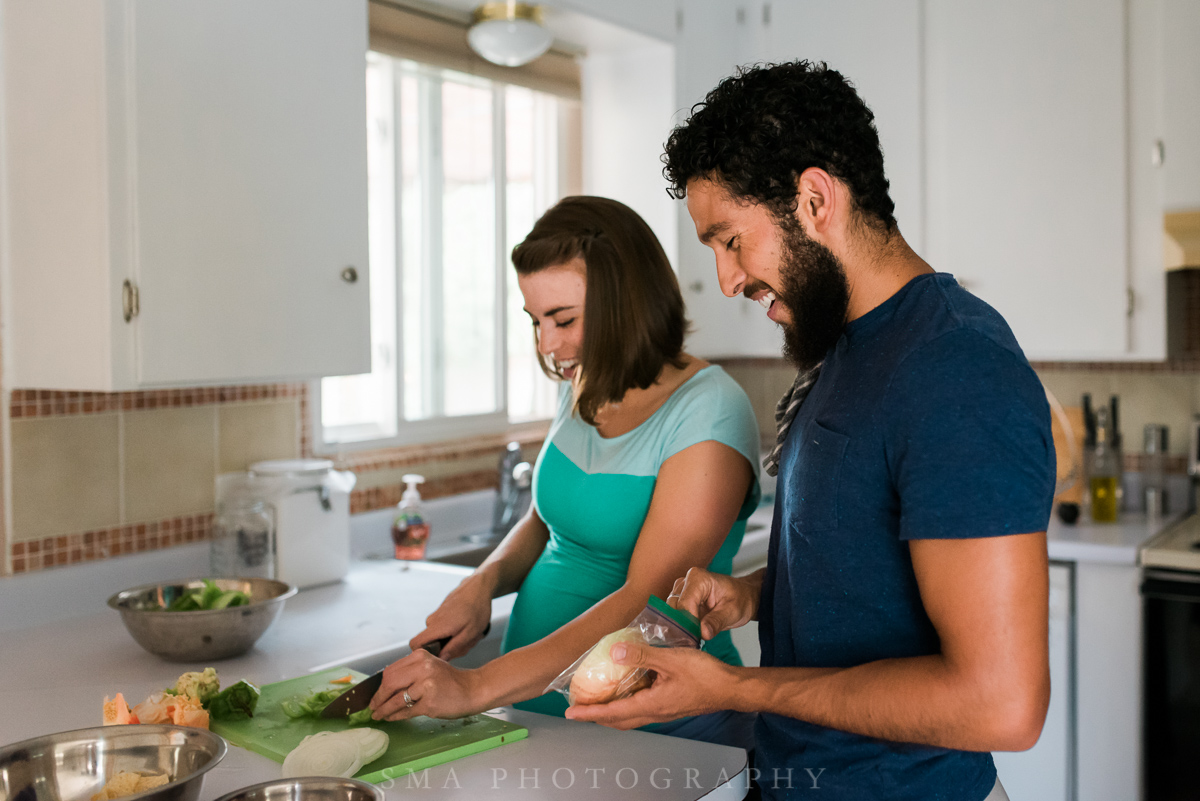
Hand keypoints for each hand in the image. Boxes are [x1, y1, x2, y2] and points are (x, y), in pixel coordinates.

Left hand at [369, 649, 485, 720]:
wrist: (473, 689)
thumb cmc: (451, 681)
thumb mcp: (430, 667)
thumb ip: (410, 672)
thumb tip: (383, 687)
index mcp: (420, 656)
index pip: (390, 670)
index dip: (379, 685)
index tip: (373, 693)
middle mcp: (423, 668)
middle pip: (389, 683)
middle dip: (378, 697)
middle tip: (372, 706)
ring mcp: (426, 685)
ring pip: (396, 699)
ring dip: (384, 709)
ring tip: (378, 715)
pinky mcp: (430, 702)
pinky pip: (407, 711)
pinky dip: (396, 716)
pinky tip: (391, 718)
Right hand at [409, 573, 492, 659]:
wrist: (478, 587)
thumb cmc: (477, 608)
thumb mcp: (470, 633)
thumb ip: (453, 648)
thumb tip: (440, 659)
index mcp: (436, 626)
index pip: (415, 644)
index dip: (424, 653)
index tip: (441, 654)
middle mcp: (432, 621)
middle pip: (431, 644)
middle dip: (448, 647)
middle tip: (466, 642)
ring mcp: (436, 616)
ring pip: (440, 637)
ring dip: (455, 639)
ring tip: (469, 633)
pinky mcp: (441, 614)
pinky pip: (444, 629)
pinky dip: (456, 631)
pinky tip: (468, 626)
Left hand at [564, 640, 740, 729]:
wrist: (731, 688)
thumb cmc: (705, 676)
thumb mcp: (671, 660)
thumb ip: (642, 655)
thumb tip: (616, 651)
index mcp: (651, 705)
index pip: (612, 713)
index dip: (590, 713)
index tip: (571, 712)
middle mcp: (655, 712)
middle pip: (618, 720)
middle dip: (597, 716)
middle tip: (580, 708)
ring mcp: (663, 710)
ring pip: (631, 715)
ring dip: (613, 710)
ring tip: (600, 697)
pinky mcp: (670, 704)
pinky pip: (643, 707)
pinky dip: (629, 701)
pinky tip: (630, 684)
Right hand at [668, 567, 760, 640]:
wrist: (743, 597)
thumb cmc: (740, 599)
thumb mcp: (733, 612)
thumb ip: (716, 622)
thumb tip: (703, 633)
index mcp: (698, 578)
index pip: (685, 604)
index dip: (689, 623)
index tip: (696, 638)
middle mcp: (684, 582)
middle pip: (674, 608)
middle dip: (683, 626)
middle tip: (694, 642)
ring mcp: (680, 591)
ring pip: (671, 613)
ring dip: (681, 627)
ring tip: (694, 639)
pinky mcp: (679, 601)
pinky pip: (674, 616)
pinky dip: (681, 627)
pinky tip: (691, 635)